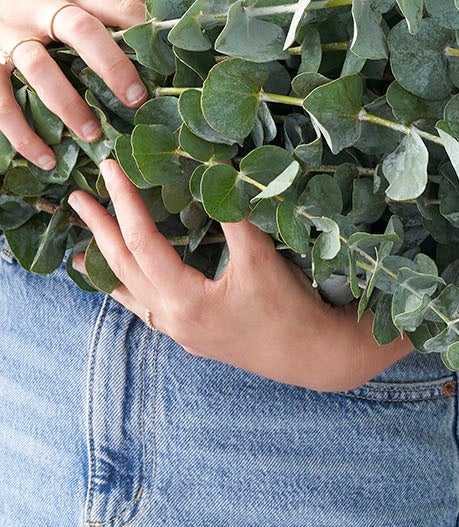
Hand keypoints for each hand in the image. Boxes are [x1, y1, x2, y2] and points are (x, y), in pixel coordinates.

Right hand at [0, 0, 151, 167]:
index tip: (169, 61)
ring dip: (67, 104)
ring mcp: (11, 35)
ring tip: (94, 134)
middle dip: (112, 66)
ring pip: (38, 68)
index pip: (117, 4)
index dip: (146, 30)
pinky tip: (44, 157)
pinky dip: (21, 132)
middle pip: (81, 31)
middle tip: (136, 99)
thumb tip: (161, 29)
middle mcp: (42, 8)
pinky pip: (0, 100)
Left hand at [68, 158, 419, 393]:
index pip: (142, 240)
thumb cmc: (290, 307)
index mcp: (183, 298)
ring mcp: (177, 330)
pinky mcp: (190, 336)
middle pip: (122, 266)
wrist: (311, 356)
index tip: (110, 170)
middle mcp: (170, 317)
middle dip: (100, 228)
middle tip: (78, 197)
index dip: (124, 202)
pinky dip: (126, 289)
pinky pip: (144, 308)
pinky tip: (119, 284)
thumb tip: (216, 171)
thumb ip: (234, 215)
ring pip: (128, 291)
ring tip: (79, 246)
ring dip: (105, 262)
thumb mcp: (262, 257)